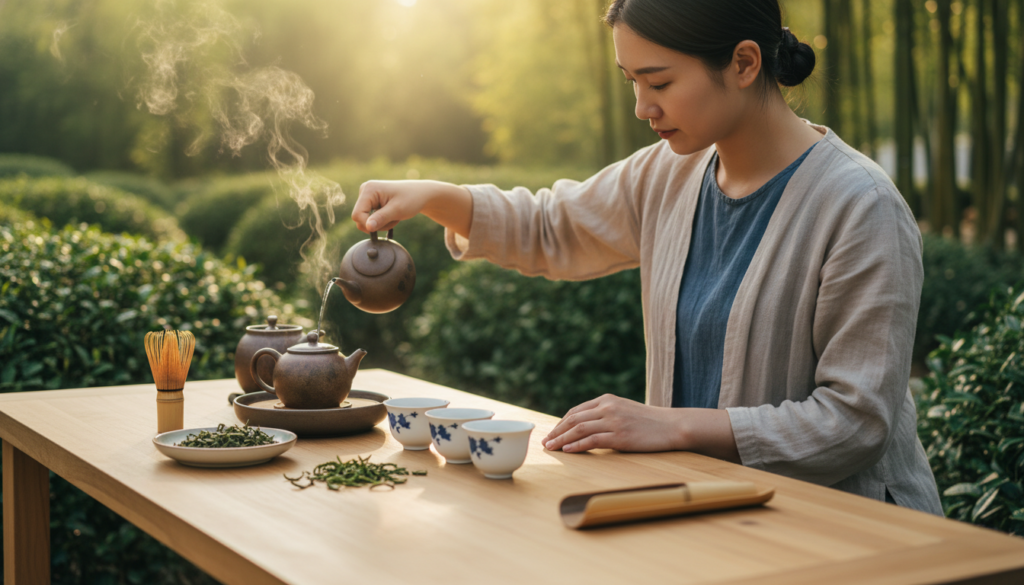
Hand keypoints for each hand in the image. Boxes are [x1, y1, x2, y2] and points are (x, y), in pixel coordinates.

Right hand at [352, 180, 472, 236]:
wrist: (421, 194)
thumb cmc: (411, 199)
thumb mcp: (397, 210)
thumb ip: (381, 218)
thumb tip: (367, 227)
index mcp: (368, 189)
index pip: (357, 215)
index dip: (368, 225)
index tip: (384, 226)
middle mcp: (365, 190)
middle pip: (360, 218)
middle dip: (377, 224)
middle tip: (393, 219)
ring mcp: (367, 196)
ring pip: (366, 220)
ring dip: (382, 223)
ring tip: (395, 216)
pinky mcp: (371, 201)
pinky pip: (371, 218)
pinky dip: (383, 221)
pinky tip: (392, 215)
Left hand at [542, 394, 684, 452]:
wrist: (672, 426)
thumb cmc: (648, 422)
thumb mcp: (624, 410)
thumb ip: (605, 414)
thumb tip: (585, 427)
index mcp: (606, 400)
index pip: (576, 411)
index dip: (561, 423)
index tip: (552, 433)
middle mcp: (607, 408)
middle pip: (573, 419)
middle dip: (556, 431)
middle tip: (546, 442)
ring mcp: (613, 421)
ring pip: (579, 429)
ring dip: (562, 439)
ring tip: (551, 448)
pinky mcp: (620, 436)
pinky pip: (592, 440)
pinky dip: (577, 446)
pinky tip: (568, 450)